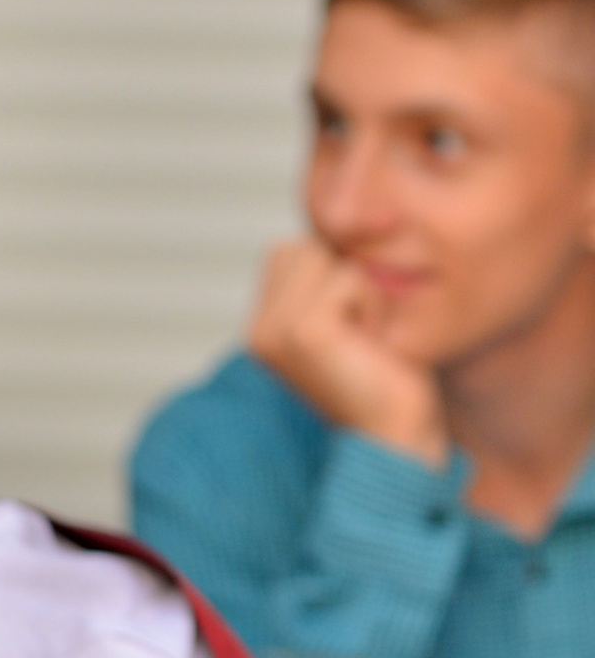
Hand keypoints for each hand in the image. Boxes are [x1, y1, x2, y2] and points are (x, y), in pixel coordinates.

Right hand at [248, 237, 448, 465]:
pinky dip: (373, 303)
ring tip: (368, 339)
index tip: (357, 328)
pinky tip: (373, 344)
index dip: (336, 273)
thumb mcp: (352, 320)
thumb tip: (358, 221)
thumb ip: (331, 280)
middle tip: (364, 336)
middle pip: (303, 248)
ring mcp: (274, 331)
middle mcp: (258, 330)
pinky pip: (348, 277)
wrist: (400, 437)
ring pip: (324, 256)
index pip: (291, 253)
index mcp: (263, 329)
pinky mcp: (302, 332)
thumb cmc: (390, 379)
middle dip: (346, 277)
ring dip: (362, 290)